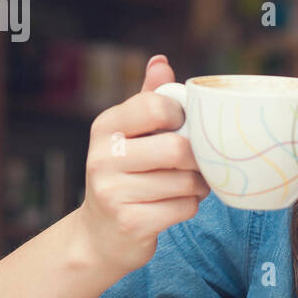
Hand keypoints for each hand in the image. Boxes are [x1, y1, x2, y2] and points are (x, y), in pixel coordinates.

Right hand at [75, 55, 210, 276]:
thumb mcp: (130, 134)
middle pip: (177, 149)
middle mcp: (103, 157)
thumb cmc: (126, 175)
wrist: (100, 235)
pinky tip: (175, 206)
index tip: (183, 129)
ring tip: (187, 185)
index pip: (157, 107)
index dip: (183, 118)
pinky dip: (189, 207)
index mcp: (106, 127)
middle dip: (197, 160)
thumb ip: (148, 100)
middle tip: (195, 165)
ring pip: (186, 182)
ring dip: (197, 186)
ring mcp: (113, 192)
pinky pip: (184, 208)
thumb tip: (160, 62)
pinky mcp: (131, 222)